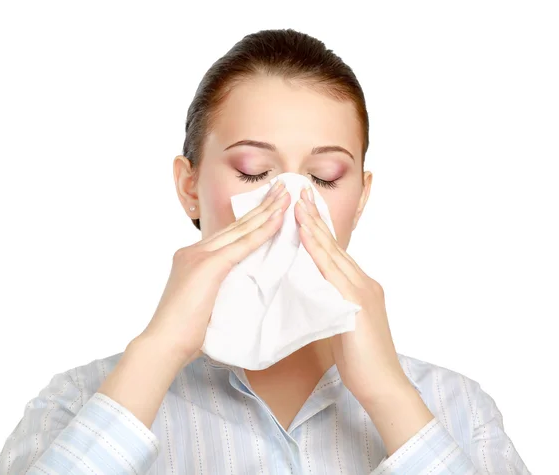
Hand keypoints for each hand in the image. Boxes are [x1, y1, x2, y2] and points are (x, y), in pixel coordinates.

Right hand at [140, 180, 290, 366]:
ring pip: (241, 228)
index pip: (228, 235)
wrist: (164, 344)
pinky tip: (279, 219)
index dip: (251, 219)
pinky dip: (263, 231)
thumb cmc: (183, 334)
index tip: (269, 206)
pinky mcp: (208, 266)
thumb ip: (217, 289)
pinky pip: (243, 244)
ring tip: (286, 194)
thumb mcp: (203, 304)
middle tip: (282, 188)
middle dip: (262, 205)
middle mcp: (194, 251)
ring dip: (267, 210)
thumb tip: (237, 290)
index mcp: (192, 258)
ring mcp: (199, 255)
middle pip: (236, 225)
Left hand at [293, 186, 411, 406]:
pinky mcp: (358, 302)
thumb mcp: (341, 325)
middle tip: (299, 193)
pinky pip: (333, 271)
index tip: (302, 209)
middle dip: (315, 218)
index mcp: (359, 287)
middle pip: (334, 245)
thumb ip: (329, 305)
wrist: (383, 385)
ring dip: (314, 227)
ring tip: (298, 205)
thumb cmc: (361, 361)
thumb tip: (308, 294)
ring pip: (334, 252)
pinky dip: (319, 251)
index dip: (318, 229)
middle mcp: (364, 282)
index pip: (334, 253)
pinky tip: (306, 236)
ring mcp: (363, 290)